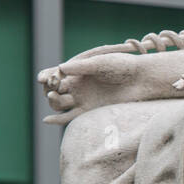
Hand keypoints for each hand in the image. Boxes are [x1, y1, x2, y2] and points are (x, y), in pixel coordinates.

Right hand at [38, 52, 160, 122]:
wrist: (140, 79)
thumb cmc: (123, 66)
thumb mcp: (101, 63)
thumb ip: (82, 67)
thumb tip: (61, 68)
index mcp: (78, 71)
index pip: (56, 75)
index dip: (48, 77)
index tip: (43, 78)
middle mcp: (78, 85)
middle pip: (55, 90)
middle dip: (50, 90)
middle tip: (51, 89)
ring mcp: (83, 97)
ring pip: (60, 103)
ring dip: (53, 102)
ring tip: (53, 97)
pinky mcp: (90, 109)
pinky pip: (70, 116)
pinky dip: (58, 119)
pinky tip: (47, 120)